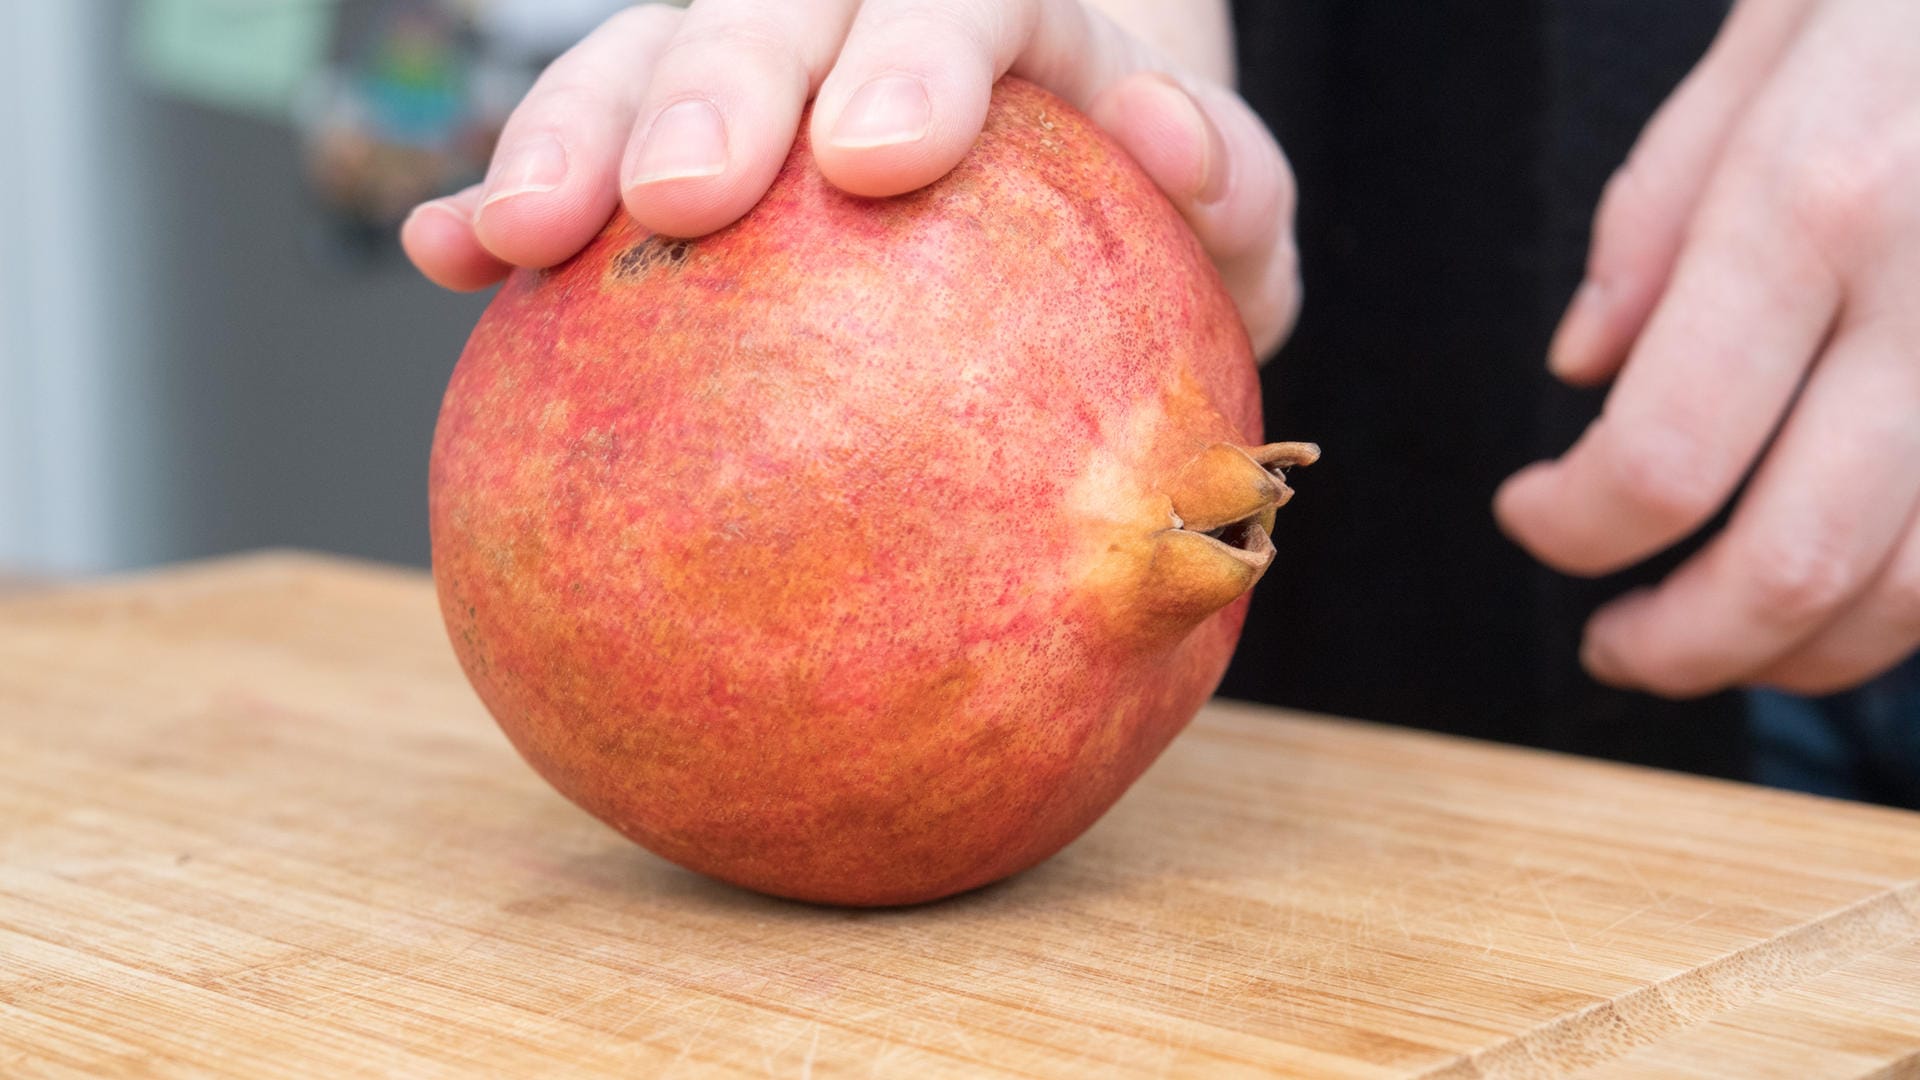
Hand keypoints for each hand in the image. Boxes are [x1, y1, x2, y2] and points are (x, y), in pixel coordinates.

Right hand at [400, 0, 1299, 356]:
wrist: (1085, 190)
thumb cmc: (1160, 217)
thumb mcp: (1225, 210)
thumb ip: (1230, 188)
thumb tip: (1174, 145)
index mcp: (1018, 9)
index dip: (916, 56)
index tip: (871, 162)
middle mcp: (871, 10)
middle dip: (715, 77)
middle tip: (676, 196)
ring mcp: (766, 62)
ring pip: (654, 50)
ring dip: (573, 130)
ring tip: (509, 232)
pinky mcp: (685, 128)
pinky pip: (591, 146)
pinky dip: (518, 193)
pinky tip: (451, 250)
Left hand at [1495, 0, 1919, 697]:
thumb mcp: (1777, 27)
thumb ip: (1660, 208)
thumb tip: (1582, 370)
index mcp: (1820, 204)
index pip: (1664, 454)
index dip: (1572, 525)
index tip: (1530, 514)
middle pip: (1795, 564)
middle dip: (1675, 643)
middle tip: (1610, 643)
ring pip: (1914, 592)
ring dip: (1794, 654)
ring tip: (1710, 640)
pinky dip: (1900, 605)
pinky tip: (1838, 590)